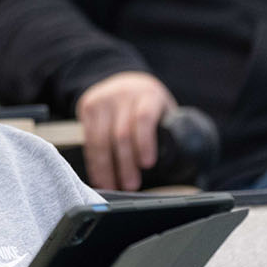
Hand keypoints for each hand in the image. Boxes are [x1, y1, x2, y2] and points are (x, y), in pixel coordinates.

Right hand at [77, 72, 175, 190]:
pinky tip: (99, 177)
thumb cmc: (148, 103)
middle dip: (125, 164)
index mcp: (148, 95)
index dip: (145, 142)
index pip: (144, 118)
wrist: (123, 80)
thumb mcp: (162, 108)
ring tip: (112, 187)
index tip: (147, 164)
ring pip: (101, 140)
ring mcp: (103, 101)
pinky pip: (89, 140)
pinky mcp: (87, 108)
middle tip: (131, 185)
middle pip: (121, 133)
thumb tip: (179, 166)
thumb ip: (167, 129)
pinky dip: (93, 162)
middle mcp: (123, 95)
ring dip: (106, 168)